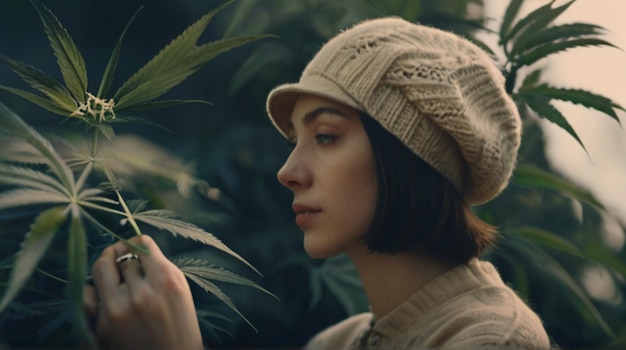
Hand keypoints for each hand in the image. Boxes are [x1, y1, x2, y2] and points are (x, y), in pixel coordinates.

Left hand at [83, 235, 202, 349]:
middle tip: (120, 257)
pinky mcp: (102, 328)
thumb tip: (134, 247)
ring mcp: (118, 311)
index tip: (134, 246)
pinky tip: (101, 293)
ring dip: (107, 271)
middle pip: (119, 257)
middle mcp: (141, 294)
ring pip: (101, 270)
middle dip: (120, 256)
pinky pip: (87, 296)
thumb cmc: (181, 325)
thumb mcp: (180, 290)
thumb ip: (159, 267)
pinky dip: (92, 291)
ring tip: (113, 275)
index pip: (141, 245)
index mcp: (165, 280)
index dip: (136, 243)